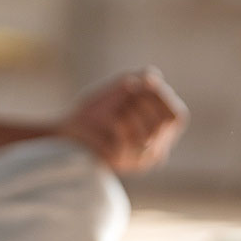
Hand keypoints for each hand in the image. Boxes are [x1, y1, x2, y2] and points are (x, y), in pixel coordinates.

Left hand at [58, 67, 187, 172]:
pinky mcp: (119, 164)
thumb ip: (139, 79)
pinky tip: (110, 119)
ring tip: (117, 110)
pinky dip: (120, 123)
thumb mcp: (120, 88)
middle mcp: (154, 150)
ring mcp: (137, 161)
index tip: (144, 82)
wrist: (63, 131)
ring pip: (150, 134)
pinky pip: (129, 141)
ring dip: (131, 112)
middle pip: (165, 123)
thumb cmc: (95, 110)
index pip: (177, 116)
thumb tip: (153, 76)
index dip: (163, 97)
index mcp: (160, 134)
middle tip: (126, 95)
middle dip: (144, 102)